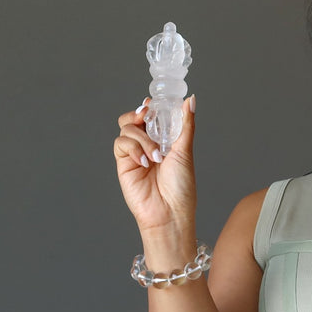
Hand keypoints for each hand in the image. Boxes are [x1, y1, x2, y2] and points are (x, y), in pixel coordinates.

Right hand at [113, 95, 197, 233]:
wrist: (169, 212)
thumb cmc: (181, 187)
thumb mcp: (185, 151)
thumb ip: (185, 124)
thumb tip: (190, 100)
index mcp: (163, 141)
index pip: (150, 116)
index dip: (149, 107)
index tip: (152, 105)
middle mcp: (147, 145)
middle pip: (132, 119)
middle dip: (139, 115)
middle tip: (147, 117)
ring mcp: (134, 154)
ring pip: (126, 129)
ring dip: (142, 138)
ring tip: (156, 156)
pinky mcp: (123, 164)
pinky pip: (120, 144)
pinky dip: (132, 148)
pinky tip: (145, 162)